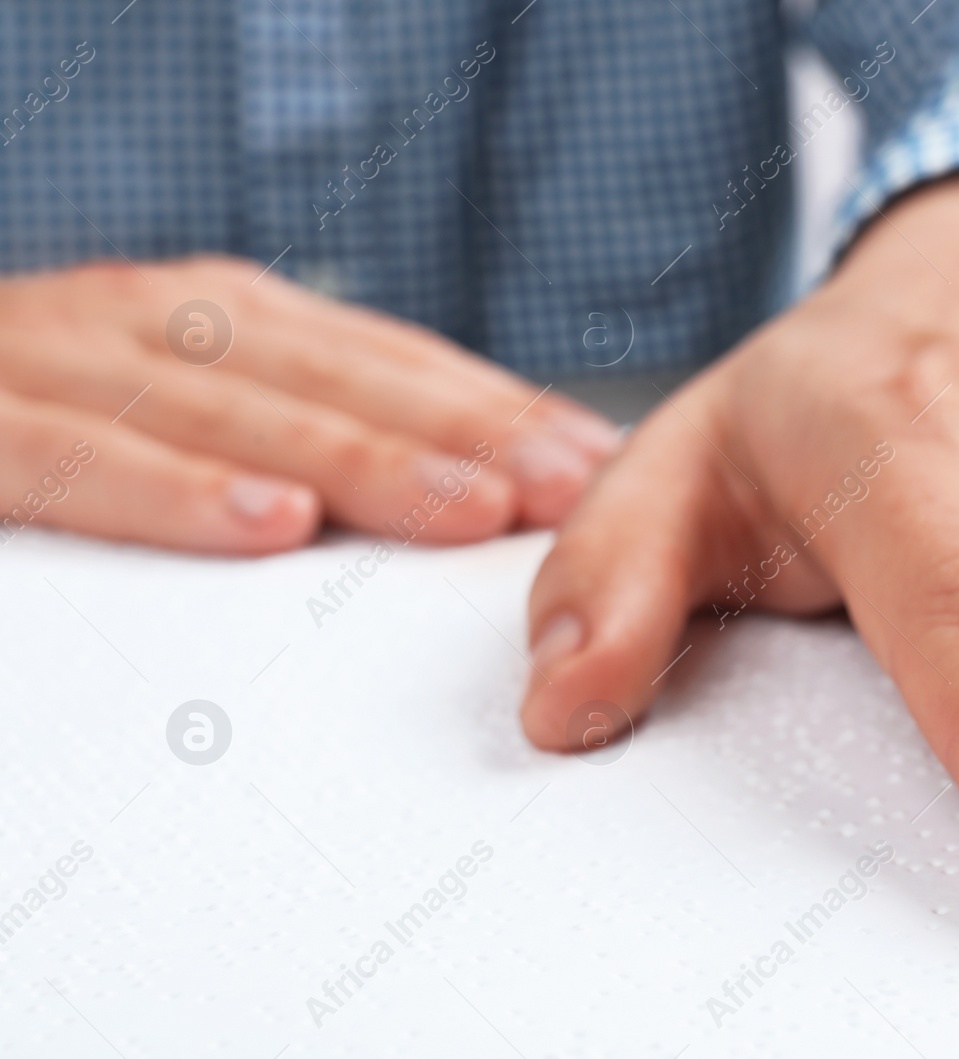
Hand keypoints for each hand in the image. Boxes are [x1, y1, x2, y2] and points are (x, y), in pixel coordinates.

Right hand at [0, 256, 618, 552]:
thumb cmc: (46, 413)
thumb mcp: (182, 399)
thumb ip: (296, 425)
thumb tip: (464, 488)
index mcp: (214, 319)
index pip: (382, 358)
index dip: (492, 403)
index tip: (592, 460)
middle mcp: (148, 320)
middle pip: (332, 374)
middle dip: (463, 427)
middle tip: (572, 486)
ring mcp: (55, 358)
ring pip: (228, 402)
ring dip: (359, 455)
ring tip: (468, 507)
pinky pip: (72, 453)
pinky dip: (173, 488)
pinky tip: (267, 527)